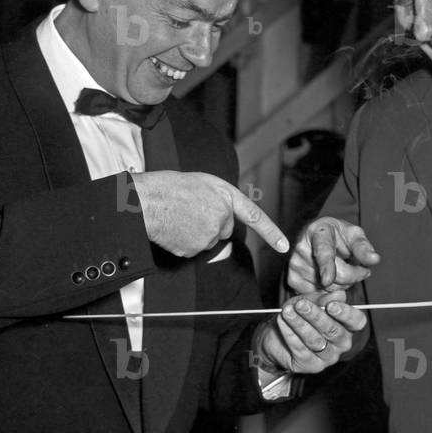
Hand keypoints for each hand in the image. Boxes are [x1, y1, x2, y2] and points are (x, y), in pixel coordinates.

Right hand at [131, 170, 288, 257]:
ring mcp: (210, 235)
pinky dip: (185, 242)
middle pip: (225, 229)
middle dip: (213, 223)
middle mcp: (223, 216)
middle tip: (190, 210)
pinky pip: (194, 249)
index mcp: (226, 196)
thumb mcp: (202, 183)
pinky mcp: (196, 249)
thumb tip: (223, 221)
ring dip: (197, 232)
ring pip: (209, 240)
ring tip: (179, 216)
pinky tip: (174, 228)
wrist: (146, 201)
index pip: (254, 216)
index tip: (285, 246)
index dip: (271, 233)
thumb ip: (220, 199)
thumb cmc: (169, 187)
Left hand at [253, 295, 367, 374]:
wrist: (278, 336)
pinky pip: (300, 349)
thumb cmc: (300, 315)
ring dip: (299, 324)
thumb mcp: (311, 301)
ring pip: (315, 340)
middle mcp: (341, 344)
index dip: (346, 314)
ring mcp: (328, 357)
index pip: (357, 322)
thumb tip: (339, 293)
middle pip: (333, 331)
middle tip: (301, 304)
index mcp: (347, 326)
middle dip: (316, 316)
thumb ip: (324, 298)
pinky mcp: (312, 366)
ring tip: (287, 311)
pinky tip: (282, 322)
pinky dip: (290, 334)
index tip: (331, 305)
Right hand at [286, 217, 380, 294]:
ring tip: (341, 270)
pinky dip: (328, 292)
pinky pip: (317, 296)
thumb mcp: (353, 234)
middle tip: (360, 269)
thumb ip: (363, 247)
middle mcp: (302, 248)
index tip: (327, 280)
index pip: (323, 251)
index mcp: (319, 232)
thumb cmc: (337, 235)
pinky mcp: (291, 279)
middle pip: (332, 277)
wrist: (316, 236)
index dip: (326, 267)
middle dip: (353, 277)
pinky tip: (329, 279)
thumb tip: (374, 259)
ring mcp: (295, 264)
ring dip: (341, 285)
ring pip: (326, 289)